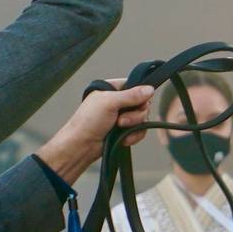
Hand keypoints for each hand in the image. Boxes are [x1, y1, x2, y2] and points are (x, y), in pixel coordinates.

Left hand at [37, 81, 153, 184]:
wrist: (82, 145)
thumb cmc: (88, 121)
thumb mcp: (109, 102)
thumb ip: (131, 95)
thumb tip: (149, 89)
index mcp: (112, 89)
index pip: (135, 86)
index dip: (139, 95)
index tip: (137, 103)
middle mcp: (119, 102)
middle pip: (142, 104)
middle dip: (135, 114)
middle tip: (121, 120)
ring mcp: (122, 117)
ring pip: (143, 118)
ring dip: (134, 126)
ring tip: (119, 128)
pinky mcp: (125, 131)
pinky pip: (140, 131)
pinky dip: (134, 136)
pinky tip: (124, 139)